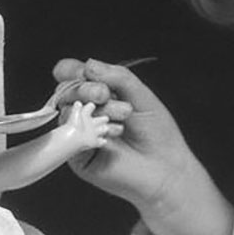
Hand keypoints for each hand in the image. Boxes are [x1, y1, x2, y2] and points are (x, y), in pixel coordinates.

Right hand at [53, 58, 233, 234]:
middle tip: (104, 94)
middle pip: (67, 91)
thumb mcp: (141, 96)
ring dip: (94, 106)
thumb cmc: (158, 134)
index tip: (72, 69)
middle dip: (83, 87)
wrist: (166, 170)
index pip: (76, 77)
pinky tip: (113, 133)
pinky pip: (70, 135)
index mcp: (102, 97)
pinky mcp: (77, 155)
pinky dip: (90, 128)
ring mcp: (80, 134)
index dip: (70, 70)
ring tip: (123, 114)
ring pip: (68, 110)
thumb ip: (118, 77)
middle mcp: (87, 113)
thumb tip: (88, 64)